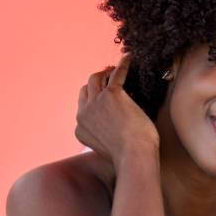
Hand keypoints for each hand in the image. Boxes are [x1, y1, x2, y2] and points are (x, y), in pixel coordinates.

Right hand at [75, 53, 159, 167]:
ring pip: (96, 78)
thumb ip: (104, 139)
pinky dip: (123, 65)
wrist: (134, 157)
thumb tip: (114, 131)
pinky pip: (117, 74)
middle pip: (86, 89)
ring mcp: (96, 103)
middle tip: (108, 78)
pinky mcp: (112, 95)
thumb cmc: (129, 157)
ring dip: (105, 72)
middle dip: (96, 82)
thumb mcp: (108, 149)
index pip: (83, 107)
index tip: (103, 96)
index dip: (94, 99)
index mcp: (80, 129)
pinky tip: (130, 58)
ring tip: (115, 70)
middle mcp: (83, 114)